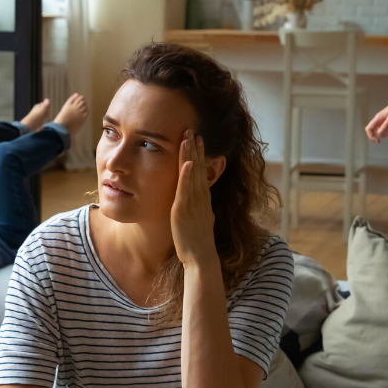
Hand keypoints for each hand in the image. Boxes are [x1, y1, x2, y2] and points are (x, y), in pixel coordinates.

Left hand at [171, 131, 217, 267]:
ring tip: (189, 137)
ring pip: (192, 175)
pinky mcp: (183, 211)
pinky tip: (187, 163)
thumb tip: (203, 200)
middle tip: (192, 129)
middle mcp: (200, 198)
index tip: (197, 138)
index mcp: (203, 198)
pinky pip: (185, 190)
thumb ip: (201, 206)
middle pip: (198, 168)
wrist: (200, 258)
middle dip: (195, 148)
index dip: (199, 154)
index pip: (201, 171)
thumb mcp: (201, 219)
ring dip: (191, 156)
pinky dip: (187, 176)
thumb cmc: (198, 242)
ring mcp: (192, 203)